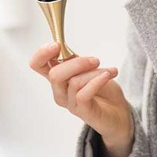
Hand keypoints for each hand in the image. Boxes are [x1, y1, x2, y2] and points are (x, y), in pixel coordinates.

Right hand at [29, 42, 134, 156]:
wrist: (119, 111)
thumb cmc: (103, 89)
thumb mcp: (89, 68)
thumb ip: (76, 60)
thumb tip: (63, 47)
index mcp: (59, 77)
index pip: (37, 65)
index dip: (42, 54)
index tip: (57, 44)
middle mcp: (60, 91)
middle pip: (54, 74)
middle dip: (76, 63)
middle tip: (95, 60)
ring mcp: (70, 103)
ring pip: (73, 82)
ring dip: (94, 72)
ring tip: (109, 71)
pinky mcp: (83, 112)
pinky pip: (83, 95)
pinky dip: (97, 81)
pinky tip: (108, 75)